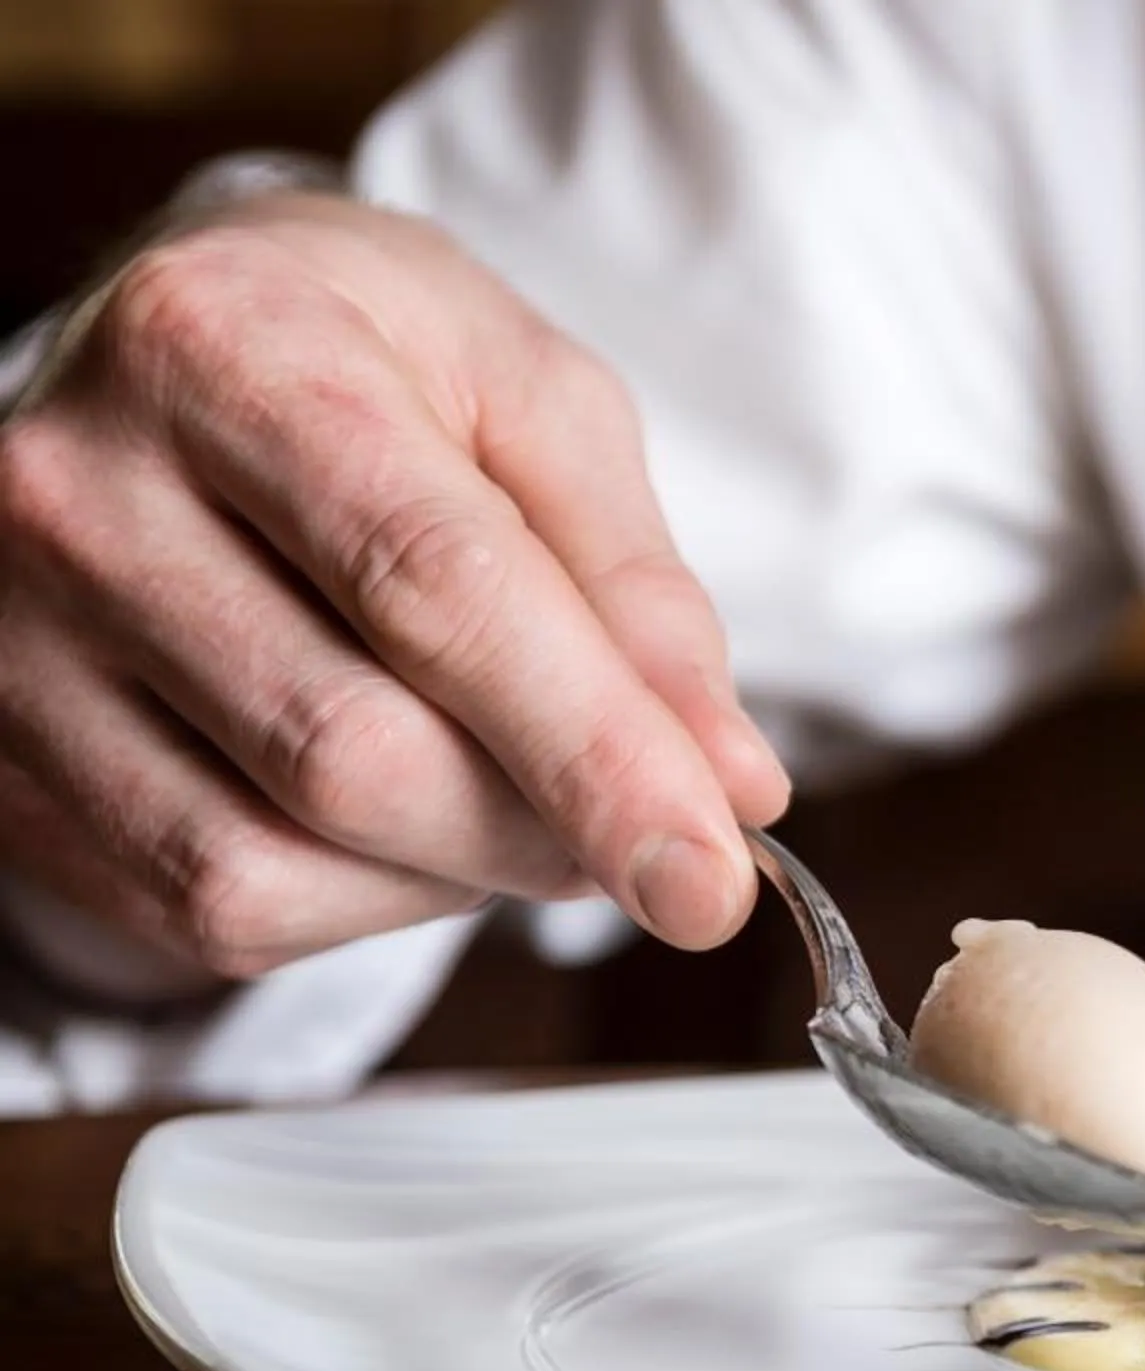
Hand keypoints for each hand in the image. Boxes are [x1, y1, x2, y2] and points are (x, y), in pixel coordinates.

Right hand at [0, 191, 788, 981]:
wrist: (178, 361)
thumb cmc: (378, 371)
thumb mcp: (538, 407)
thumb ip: (640, 590)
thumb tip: (729, 785)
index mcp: (225, 346)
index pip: (433, 589)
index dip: (592, 755)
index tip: (711, 878)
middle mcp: (78, 490)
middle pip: (355, 752)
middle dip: (544, 826)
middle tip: (650, 825)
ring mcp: (13, 638)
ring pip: (278, 859)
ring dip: (458, 871)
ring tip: (511, 786)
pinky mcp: (2, 767)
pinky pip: (217, 909)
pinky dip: (362, 900)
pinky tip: (396, 813)